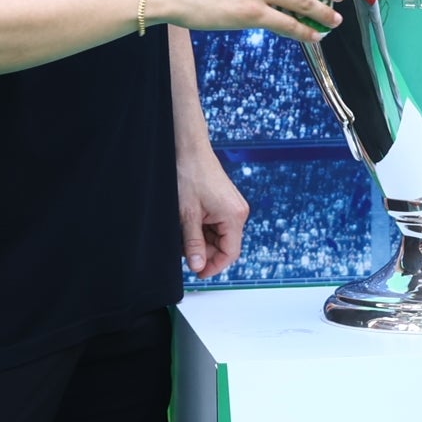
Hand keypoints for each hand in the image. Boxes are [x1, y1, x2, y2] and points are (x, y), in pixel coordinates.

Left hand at [176, 145, 249, 278]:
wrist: (189, 149)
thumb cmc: (189, 174)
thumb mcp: (187, 215)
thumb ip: (193, 243)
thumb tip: (197, 265)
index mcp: (234, 216)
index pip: (230, 253)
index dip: (213, 266)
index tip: (197, 272)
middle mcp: (238, 213)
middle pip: (225, 246)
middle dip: (205, 251)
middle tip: (184, 251)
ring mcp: (232, 207)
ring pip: (219, 236)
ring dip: (202, 240)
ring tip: (183, 233)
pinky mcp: (225, 203)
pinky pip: (216, 225)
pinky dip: (202, 229)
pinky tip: (189, 224)